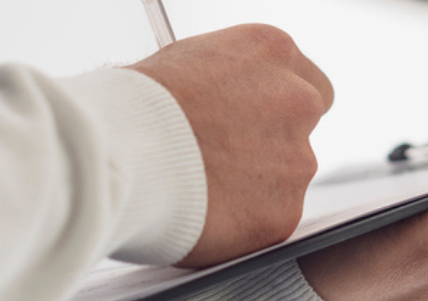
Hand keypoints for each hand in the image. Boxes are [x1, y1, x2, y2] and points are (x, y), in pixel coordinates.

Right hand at [128, 24, 333, 267]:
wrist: (120, 153)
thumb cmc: (135, 106)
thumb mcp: (186, 63)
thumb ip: (226, 83)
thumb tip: (224, 103)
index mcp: (273, 52)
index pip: (308, 83)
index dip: (276, 109)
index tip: (253, 123)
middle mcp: (297, 101)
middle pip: (301, 131)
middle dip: (271, 147)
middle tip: (225, 160)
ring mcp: (296, 160)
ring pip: (285, 179)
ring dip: (253, 186)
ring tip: (200, 187)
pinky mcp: (283, 211)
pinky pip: (268, 219)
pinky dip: (242, 222)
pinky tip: (205, 212)